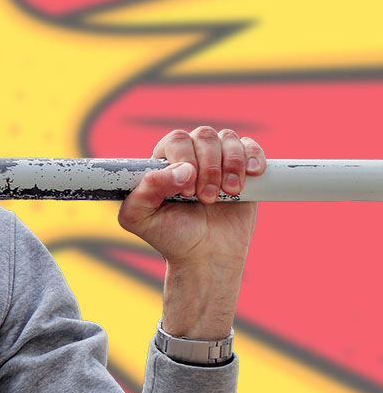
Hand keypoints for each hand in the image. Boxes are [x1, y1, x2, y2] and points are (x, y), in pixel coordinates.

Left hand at [117, 127, 264, 337]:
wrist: (206, 256)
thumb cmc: (171, 236)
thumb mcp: (141, 218)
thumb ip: (145, 190)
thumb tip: (181, 170)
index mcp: (163, 163)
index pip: (176, 140)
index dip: (184, 159)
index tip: (186, 192)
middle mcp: (190, 156)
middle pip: (203, 136)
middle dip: (209, 167)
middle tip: (206, 199)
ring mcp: (217, 160)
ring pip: (227, 138)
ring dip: (231, 164)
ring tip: (228, 193)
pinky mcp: (243, 169)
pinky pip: (250, 146)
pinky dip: (253, 156)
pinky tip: (251, 174)